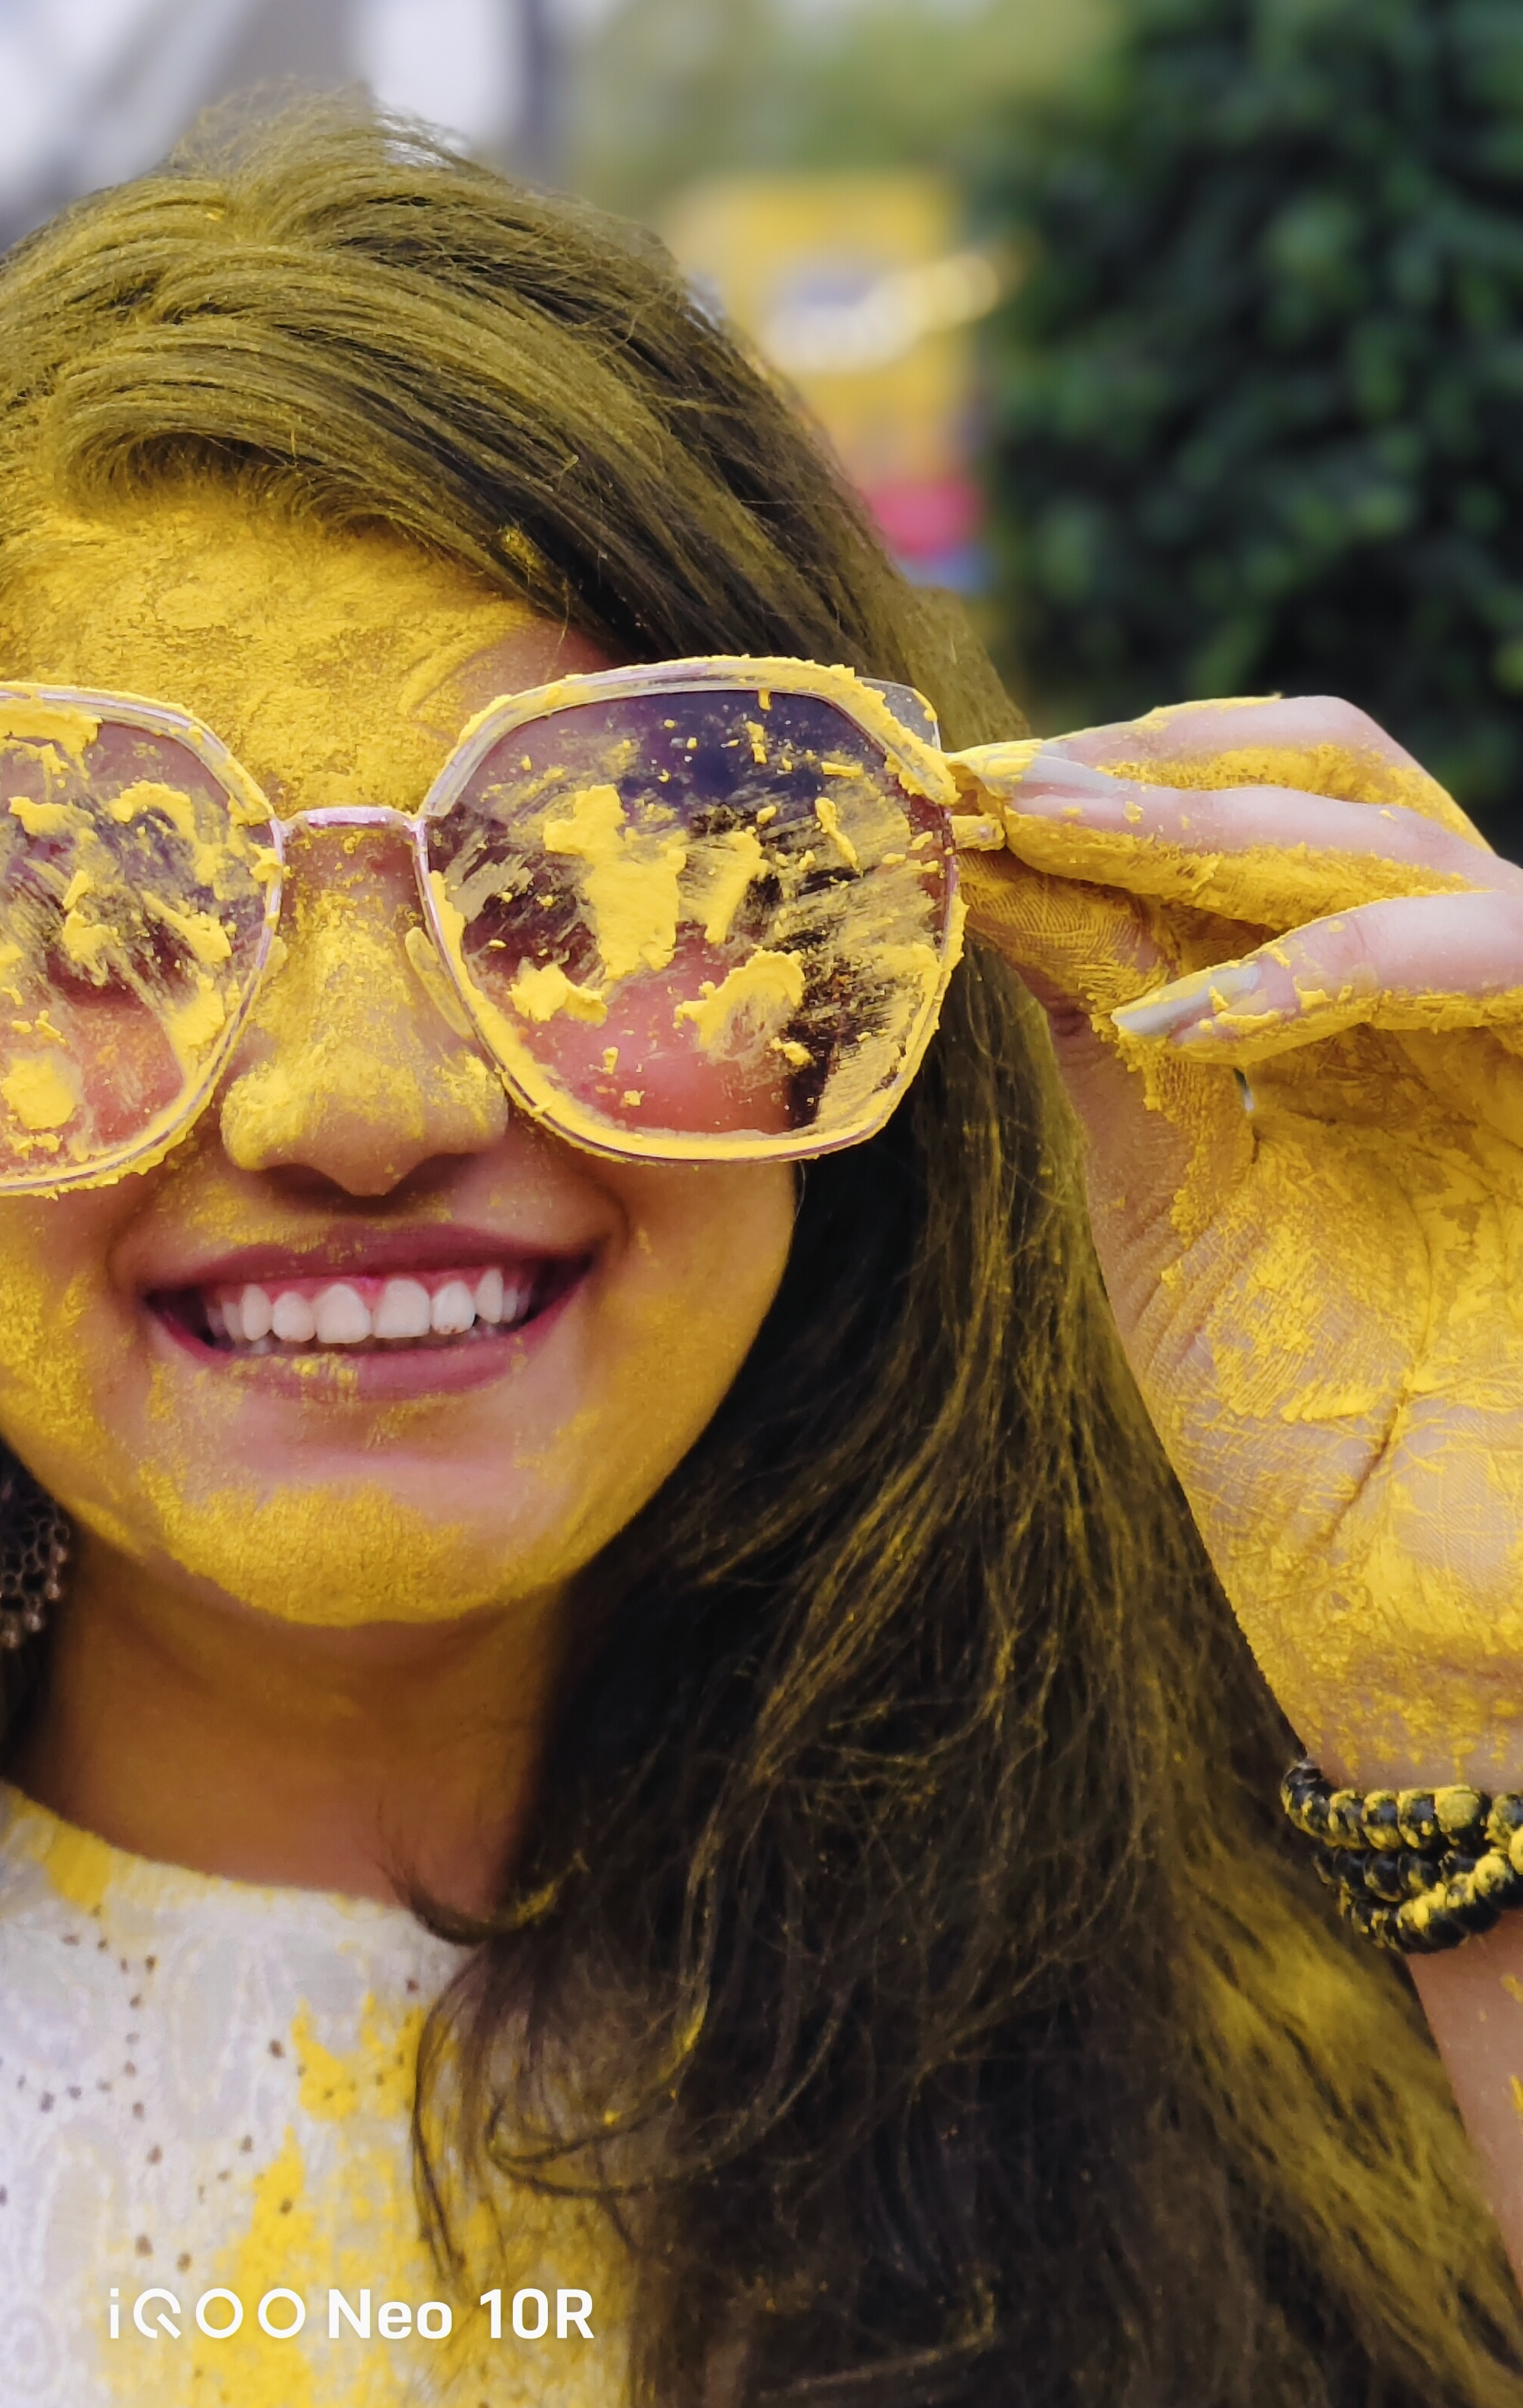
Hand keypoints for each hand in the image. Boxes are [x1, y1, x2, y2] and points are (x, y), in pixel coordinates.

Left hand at [954, 698, 1522, 1790]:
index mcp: (1355, 1014)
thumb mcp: (1170, 1201)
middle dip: (1154, 765)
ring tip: (1050, 836)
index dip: (1104, 782)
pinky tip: (1184, 1013)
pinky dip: (1337, 961)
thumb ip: (1110, 1043)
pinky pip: (1504, 956)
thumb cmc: (1307, 1445)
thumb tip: (987, 886)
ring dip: (1216, 829)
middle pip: (1337, 776)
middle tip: (993, 783)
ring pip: (1403, 837)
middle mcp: (1454, 1000)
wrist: (1427, 1642)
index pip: (1247, 820)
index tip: (941, 783)